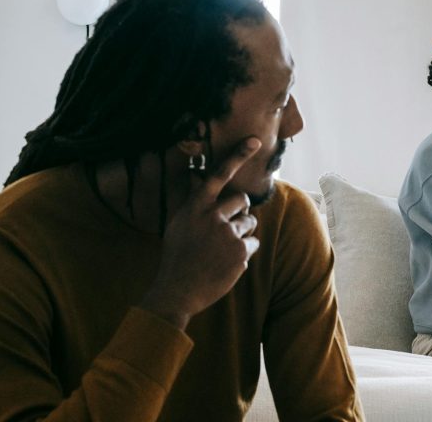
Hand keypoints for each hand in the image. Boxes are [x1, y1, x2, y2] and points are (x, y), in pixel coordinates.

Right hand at [140, 138, 261, 328]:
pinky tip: (228, 263)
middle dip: (241, 211)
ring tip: (225, 249)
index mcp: (195, 207)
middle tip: (228, 227)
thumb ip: (196, 208)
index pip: (217, 175)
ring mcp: (227, 233)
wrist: (178, 290)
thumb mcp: (178, 225)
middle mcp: (212, 216)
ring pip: (250, 222)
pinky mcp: (240, 252)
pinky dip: (245, 253)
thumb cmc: (178, 257)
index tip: (254, 141)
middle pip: (242, 199)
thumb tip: (211, 191)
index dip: (237, 156)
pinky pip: (254, 243)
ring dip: (243, 233)